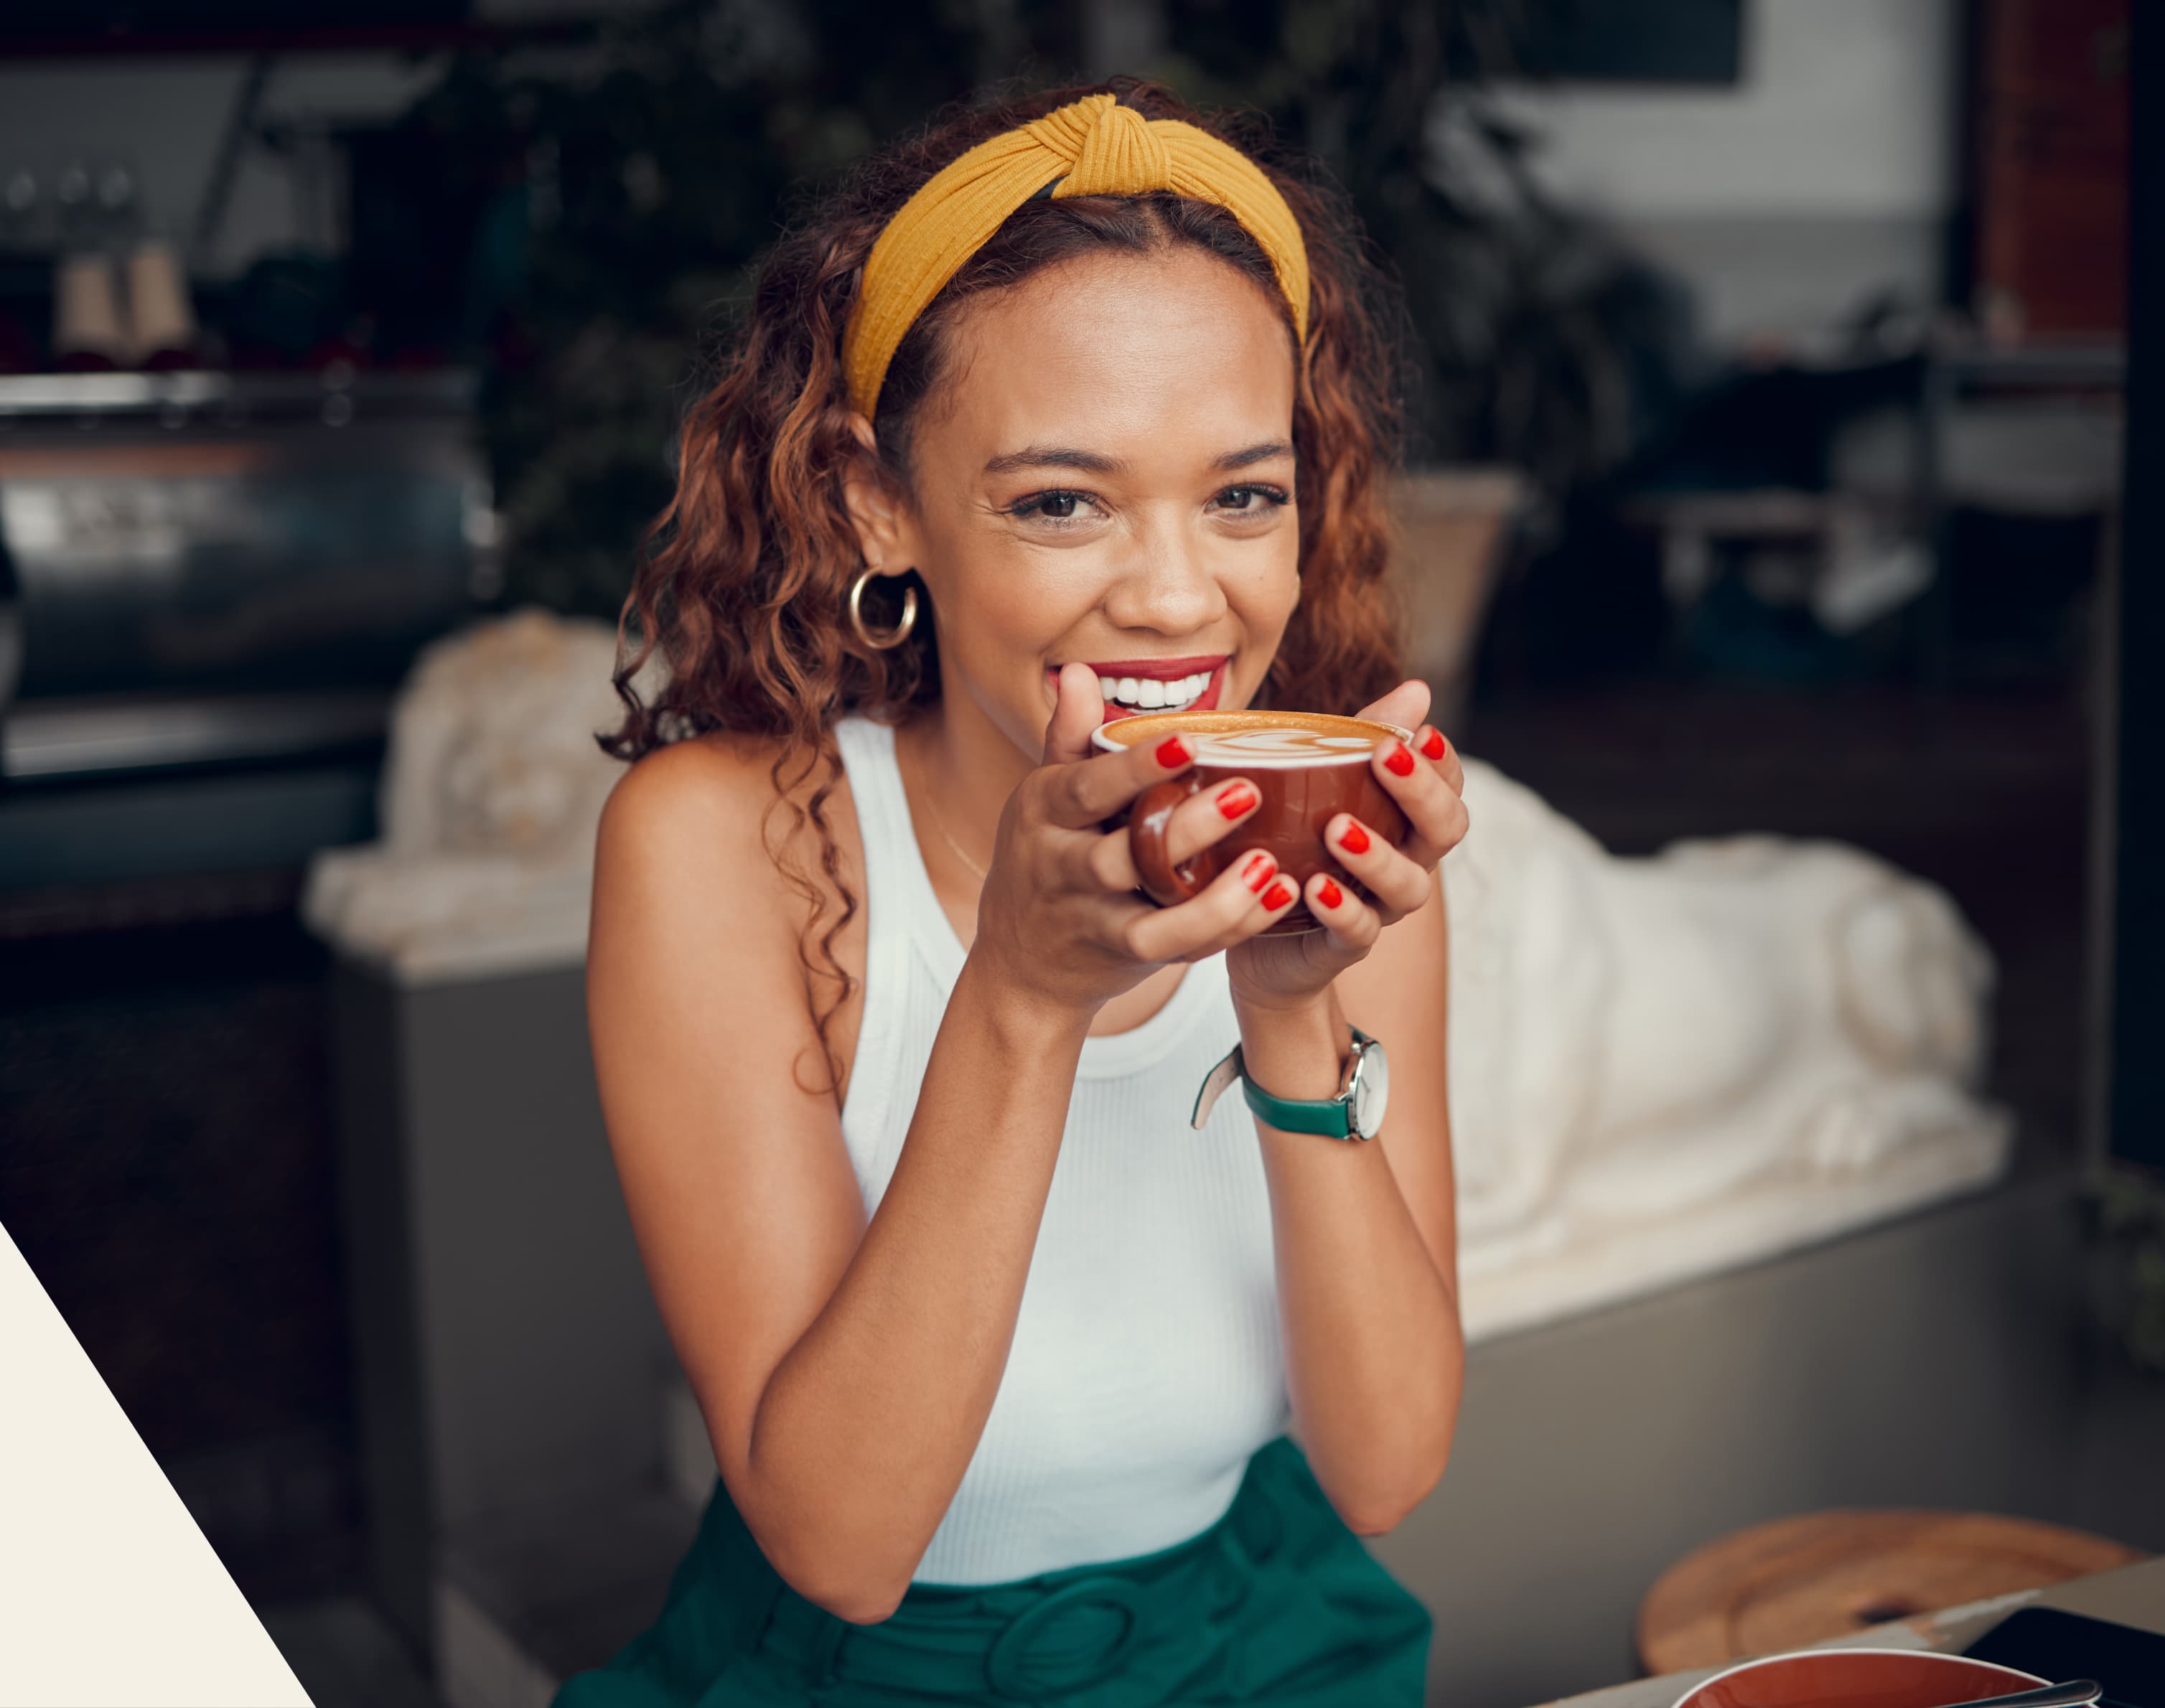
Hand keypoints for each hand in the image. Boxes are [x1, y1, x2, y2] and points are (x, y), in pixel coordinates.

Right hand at [968, 664, 1307, 1016]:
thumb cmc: (1046, 859)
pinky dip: (1229, 929)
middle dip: (1183, 830)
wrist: (1021, 963)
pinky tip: (1275, 898)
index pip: (1086, 788)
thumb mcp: (1044, 797)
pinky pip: (1179, 951)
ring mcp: (1093, 921)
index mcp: (1044, 813)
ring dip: (1215, 900)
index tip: (1188, 741)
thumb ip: (1068, 737)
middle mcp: (1061, 870)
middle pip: (1119, 858)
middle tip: (1249, 793)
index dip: (1134, 767)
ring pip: (1151, 924)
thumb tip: (1079, 671)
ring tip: (1270, 865)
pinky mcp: (1126, 959)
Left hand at [1225, 679, 1468, 1012]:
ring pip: (1407, 886)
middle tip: (1387, 758)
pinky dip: (1341, 909)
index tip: (1423, 732)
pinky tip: (1315, 888)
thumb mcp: (1319, 782)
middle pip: (1445, 830)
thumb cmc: (1296, 843)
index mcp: (1406, 820)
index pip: (1449, 786)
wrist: (1258, 935)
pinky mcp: (1344, 944)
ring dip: (1378, 855)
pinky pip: (1357, 931)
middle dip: (1421, 793)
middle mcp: (1407, 862)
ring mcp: (1380, 906)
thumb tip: (1418, 689)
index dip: (1443, 761)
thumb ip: (1363, 737)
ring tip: (1338, 829)